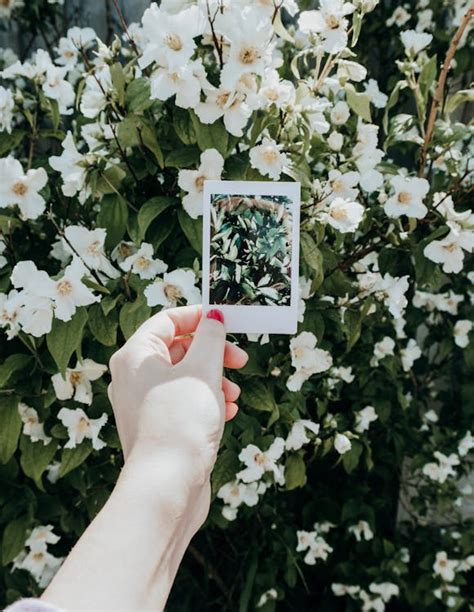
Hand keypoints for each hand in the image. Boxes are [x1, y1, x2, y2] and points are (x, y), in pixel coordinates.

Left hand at [107, 303, 247, 473]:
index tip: (226, 322)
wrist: (167, 487)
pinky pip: (183, 401)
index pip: (168, 320)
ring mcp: (143, 403)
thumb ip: (210, 337)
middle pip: (179, 349)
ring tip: (234, 397)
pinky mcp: (157, 426)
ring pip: (185, 376)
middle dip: (214, 354)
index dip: (199, 317)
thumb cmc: (181, 423)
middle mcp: (133, 377)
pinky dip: (206, 400)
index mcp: (136, 356)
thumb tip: (213, 317)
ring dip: (215, 380)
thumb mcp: (203, 370)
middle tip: (240, 361)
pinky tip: (226, 413)